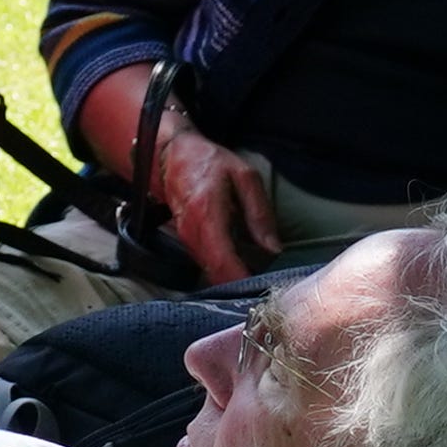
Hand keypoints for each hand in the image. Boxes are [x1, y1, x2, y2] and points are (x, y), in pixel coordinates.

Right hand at [150, 118, 284, 282]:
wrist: (171, 155)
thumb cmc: (210, 162)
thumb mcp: (245, 177)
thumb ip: (259, 213)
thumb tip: (274, 249)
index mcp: (208, 214)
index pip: (223, 261)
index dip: (243, 281)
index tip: (264, 290)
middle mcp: (192, 232)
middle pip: (216, 274)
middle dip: (241, 285)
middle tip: (268, 286)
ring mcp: (184, 239)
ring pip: (210, 272)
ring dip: (232, 279)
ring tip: (259, 276)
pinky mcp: (185, 241)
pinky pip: (206, 263)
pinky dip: (224, 269)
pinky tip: (242, 264)